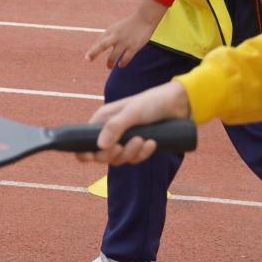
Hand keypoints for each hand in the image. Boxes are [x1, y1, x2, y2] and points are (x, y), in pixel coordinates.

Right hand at [76, 80, 190, 164]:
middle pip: (101, 155)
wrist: (178, 104)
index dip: (84, 152)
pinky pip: (134, 159)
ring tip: (144, 140)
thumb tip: (99, 146)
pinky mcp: (138, 147)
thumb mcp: (132, 112)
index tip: (92, 156)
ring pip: (119, 159)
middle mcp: (110, 131)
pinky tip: (152, 143)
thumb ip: (115, 127)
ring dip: (131, 153)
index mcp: (102, 120)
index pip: (83, 141)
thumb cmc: (152, 102)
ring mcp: (124, 140)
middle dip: (112, 155)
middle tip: (121, 147)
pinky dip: (143, 154)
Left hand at [86, 0, 167, 68]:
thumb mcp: (116, 28)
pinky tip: (121, 65)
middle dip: (94, 53)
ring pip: (113, 56)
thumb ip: (109, 36)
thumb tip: (100, 46)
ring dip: (110, 63)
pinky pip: (126, 58)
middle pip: (102, 45)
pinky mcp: (134, 47)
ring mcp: (125, 42)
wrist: (144, 18)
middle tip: (88, 59)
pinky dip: (122, 63)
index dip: (93, 50)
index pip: (99, 41)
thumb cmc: (129, 24)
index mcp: (111, 31)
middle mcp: (116, 36)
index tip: (88, 58)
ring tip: (109, 67)